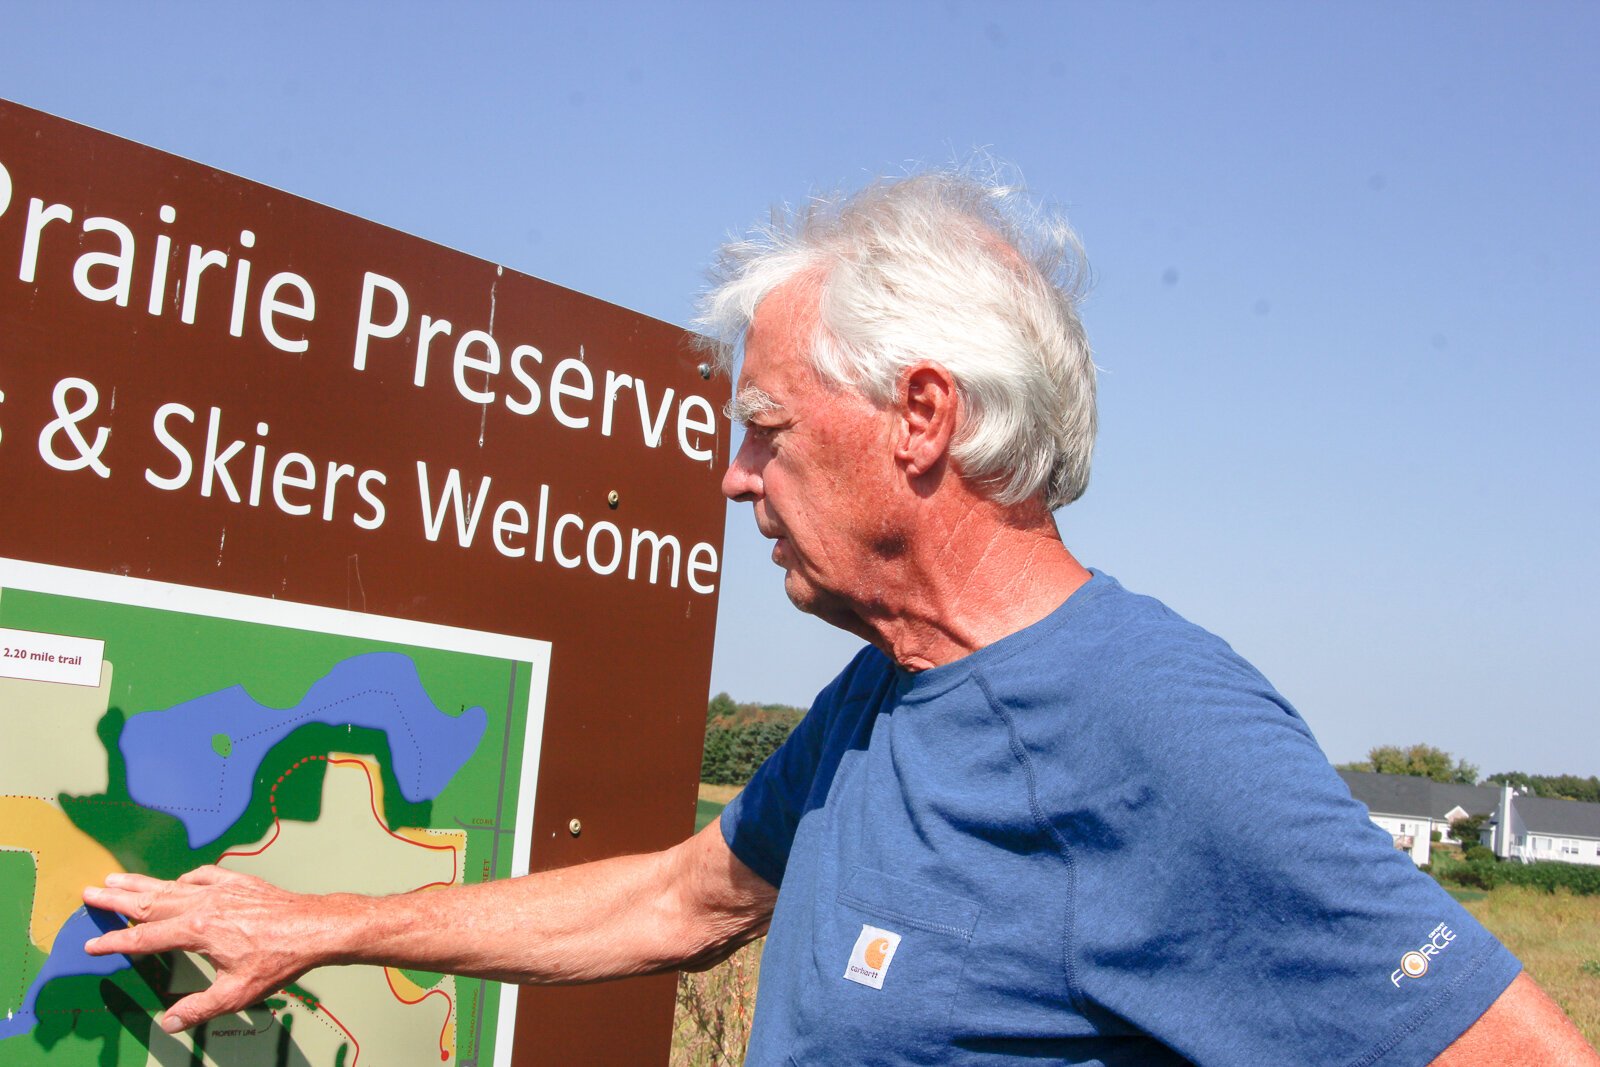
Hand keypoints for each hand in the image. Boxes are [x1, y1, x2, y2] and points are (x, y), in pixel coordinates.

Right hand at [83, 866, 326, 1032]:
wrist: (314, 926)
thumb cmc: (279, 959)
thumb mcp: (236, 992)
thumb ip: (199, 1008)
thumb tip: (169, 1023)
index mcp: (196, 931)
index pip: (144, 939)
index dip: (115, 942)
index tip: (91, 945)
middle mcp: (204, 904)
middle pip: (150, 901)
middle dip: (116, 899)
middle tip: (88, 892)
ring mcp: (221, 889)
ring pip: (171, 884)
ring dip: (141, 883)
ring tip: (115, 878)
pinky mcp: (239, 882)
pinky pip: (204, 875)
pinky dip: (184, 877)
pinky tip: (178, 879)